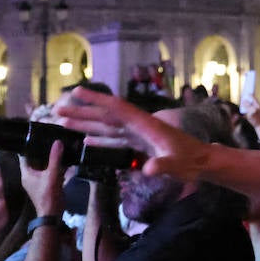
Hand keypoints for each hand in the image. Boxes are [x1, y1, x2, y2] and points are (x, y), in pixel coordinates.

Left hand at [20, 141, 67, 216]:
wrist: (53, 214)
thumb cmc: (48, 195)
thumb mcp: (52, 175)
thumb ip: (55, 158)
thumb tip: (58, 141)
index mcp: (26, 173)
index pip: (23, 155)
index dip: (28, 145)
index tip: (36, 134)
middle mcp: (31, 175)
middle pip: (34, 158)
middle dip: (42, 149)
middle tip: (51, 136)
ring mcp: (39, 179)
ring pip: (43, 163)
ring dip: (50, 156)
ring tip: (59, 143)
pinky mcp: (47, 182)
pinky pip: (50, 169)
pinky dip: (56, 164)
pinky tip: (65, 157)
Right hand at [54, 88, 214, 182]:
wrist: (201, 162)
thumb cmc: (191, 160)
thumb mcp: (177, 164)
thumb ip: (163, 165)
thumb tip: (149, 169)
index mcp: (145, 124)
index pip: (116, 108)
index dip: (96, 99)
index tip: (77, 91)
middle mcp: (138, 126)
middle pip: (106, 116)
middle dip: (83, 112)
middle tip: (58, 110)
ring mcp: (137, 135)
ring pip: (107, 126)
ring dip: (86, 124)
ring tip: (64, 122)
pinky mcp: (138, 144)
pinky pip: (114, 139)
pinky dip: (99, 138)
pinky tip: (86, 140)